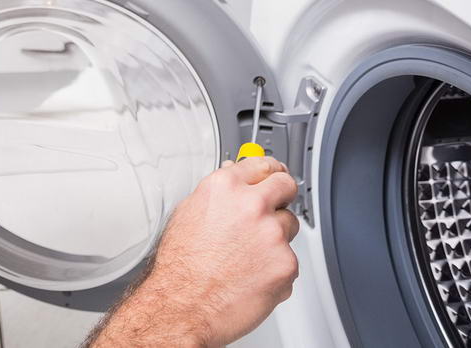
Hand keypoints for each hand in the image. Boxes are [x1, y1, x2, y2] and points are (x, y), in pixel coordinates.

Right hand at [89, 157, 299, 347]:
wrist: (183, 305)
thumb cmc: (180, 266)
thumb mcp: (189, 214)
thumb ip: (218, 193)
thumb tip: (233, 178)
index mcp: (225, 187)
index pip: (262, 164)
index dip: (270, 172)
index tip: (274, 175)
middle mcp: (251, 204)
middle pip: (286, 185)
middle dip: (282, 196)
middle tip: (273, 209)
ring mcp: (272, 234)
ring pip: (289, 226)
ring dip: (276, 237)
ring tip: (247, 256)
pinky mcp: (286, 263)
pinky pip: (289, 260)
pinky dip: (276, 269)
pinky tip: (251, 276)